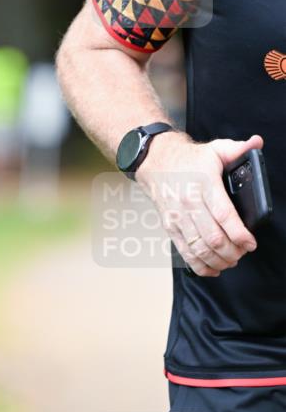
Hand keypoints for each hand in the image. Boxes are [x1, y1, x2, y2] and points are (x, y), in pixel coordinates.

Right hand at [135, 131, 262, 276]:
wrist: (155, 162)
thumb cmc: (188, 159)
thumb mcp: (215, 149)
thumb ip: (238, 148)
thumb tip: (256, 143)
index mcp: (203, 184)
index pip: (224, 215)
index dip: (239, 234)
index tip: (251, 242)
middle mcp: (189, 203)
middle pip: (213, 238)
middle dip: (232, 251)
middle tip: (243, 252)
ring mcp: (178, 218)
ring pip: (200, 249)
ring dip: (218, 260)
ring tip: (231, 261)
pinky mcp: (170, 227)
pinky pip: (185, 253)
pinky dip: (200, 266)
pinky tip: (213, 268)